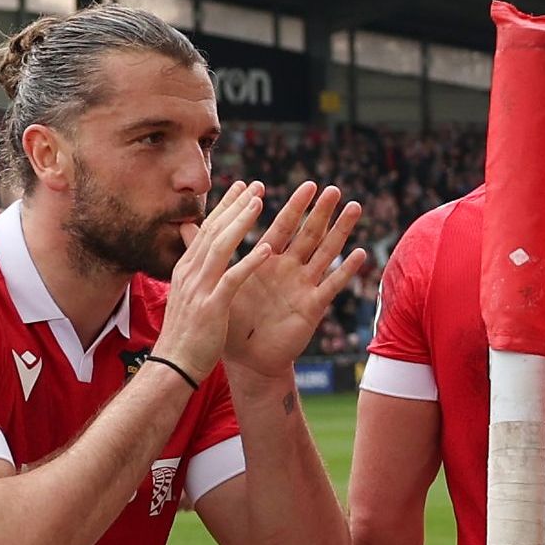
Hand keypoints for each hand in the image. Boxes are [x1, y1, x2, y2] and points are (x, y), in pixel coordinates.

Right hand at [148, 183, 270, 377]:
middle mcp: (190, 273)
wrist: (174, 365)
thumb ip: (194, 271)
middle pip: (214, 230)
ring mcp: (199, 288)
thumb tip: (198, 252)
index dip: (226, 206)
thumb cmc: (186, 333)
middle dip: (236, 205)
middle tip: (257, 184)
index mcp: (186, 269)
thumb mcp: (186, 295)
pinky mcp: (212, 307)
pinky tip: (267, 248)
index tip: (243, 187)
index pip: (206, 229)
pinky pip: (232, 279)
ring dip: (242, 223)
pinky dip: (249, 262)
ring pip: (221, 247)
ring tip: (261, 202)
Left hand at [192, 183, 365, 384]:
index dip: (293, 206)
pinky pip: (331, 285)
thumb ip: (204, 250)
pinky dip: (346, 270)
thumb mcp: (216, 281)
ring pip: (325, 252)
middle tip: (331, 188)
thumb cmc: (232, 320)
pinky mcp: (312, 306)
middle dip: (320, 211)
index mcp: (268, 261)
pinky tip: (360, 253)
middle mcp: (289, 269)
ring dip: (340, 231)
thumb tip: (184, 223)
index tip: (305, 185)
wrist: (245, 359)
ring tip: (354, 207)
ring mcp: (303, 286)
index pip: (282, 226)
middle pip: (308, 233)